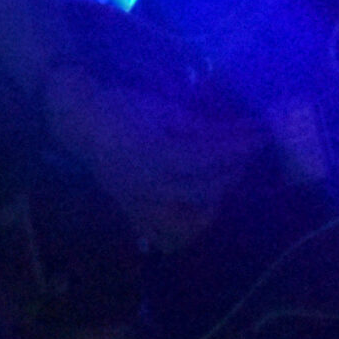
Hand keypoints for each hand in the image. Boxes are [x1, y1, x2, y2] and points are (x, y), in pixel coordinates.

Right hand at [42, 62, 264, 249]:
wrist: (78, 121)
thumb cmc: (119, 106)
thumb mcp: (162, 108)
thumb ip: (198, 126)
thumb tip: (234, 135)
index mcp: (158, 156)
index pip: (213, 156)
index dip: (241, 144)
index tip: (260, 131)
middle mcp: (154, 186)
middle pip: (210, 185)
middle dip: (236, 166)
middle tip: (249, 147)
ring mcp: (145, 203)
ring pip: (196, 212)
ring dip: (220, 192)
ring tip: (230, 171)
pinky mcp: (137, 210)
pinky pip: (172, 231)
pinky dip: (193, 223)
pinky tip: (205, 204)